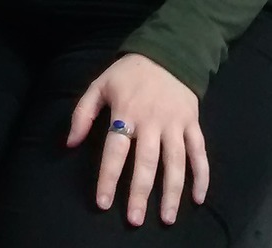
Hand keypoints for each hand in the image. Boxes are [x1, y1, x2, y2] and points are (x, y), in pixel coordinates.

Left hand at [67, 53, 208, 226]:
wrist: (168, 51)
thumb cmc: (130, 73)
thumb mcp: (100, 84)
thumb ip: (83, 113)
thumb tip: (70, 143)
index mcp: (127, 111)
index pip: (116, 150)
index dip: (109, 177)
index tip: (103, 203)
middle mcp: (152, 120)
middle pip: (146, 162)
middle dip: (140, 193)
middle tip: (135, 219)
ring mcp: (175, 123)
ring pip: (175, 162)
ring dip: (172, 192)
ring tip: (167, 218)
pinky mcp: (192, 123)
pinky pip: (199, 152)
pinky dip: (202, 175)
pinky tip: (198, 198)